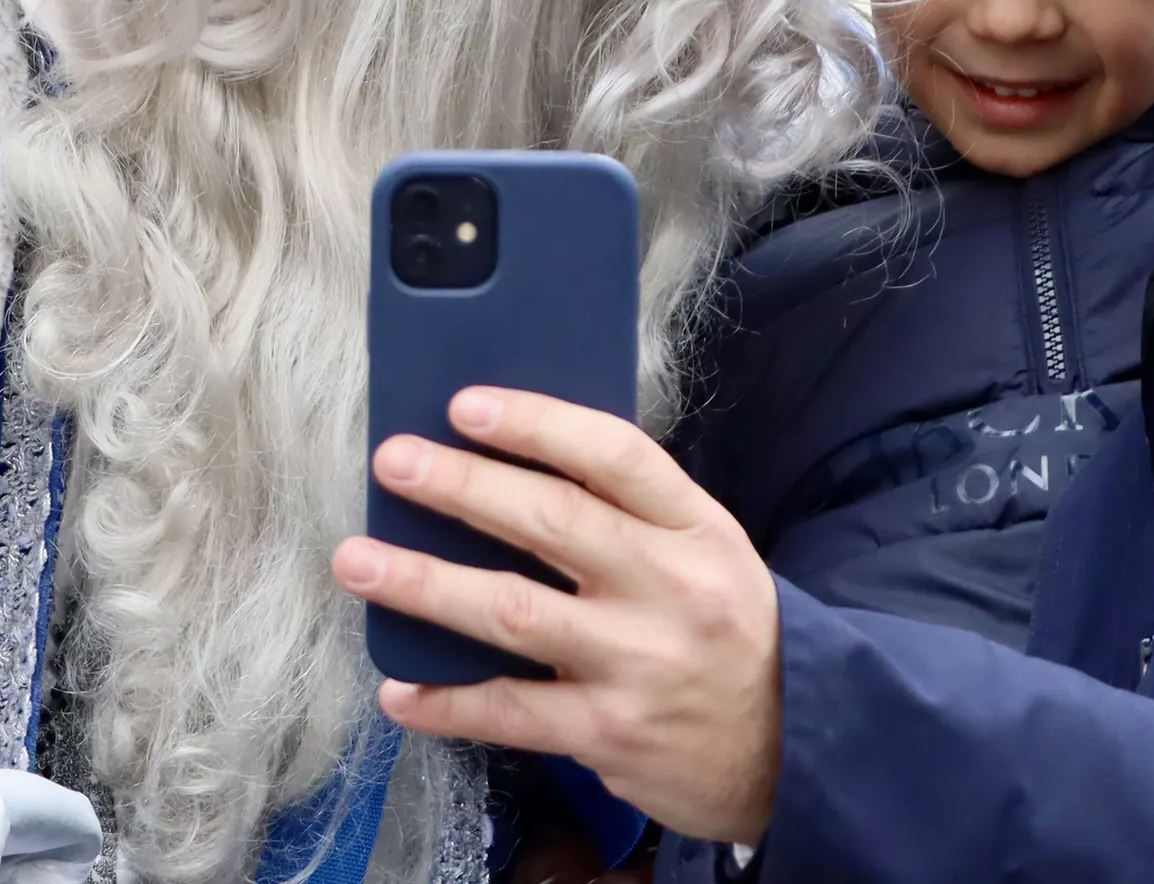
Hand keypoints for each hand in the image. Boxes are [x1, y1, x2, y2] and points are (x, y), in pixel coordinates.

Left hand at [332, 387, 779, 847]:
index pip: (615, 456)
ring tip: (359, 561)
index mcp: (696, 529)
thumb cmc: (726, 632)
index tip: (465, 404)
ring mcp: (637, 664)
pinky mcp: (609, 734)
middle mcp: (669, 590)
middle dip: (462, 486)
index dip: (536, 423)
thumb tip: (511, 461)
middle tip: (393, 462)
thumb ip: (629, 512)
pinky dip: (447, 702)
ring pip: (514, 613)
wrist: (795, 748)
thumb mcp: (706, 551)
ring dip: (425, 584)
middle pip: (552, 522)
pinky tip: (398, 690)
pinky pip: (511, 712)